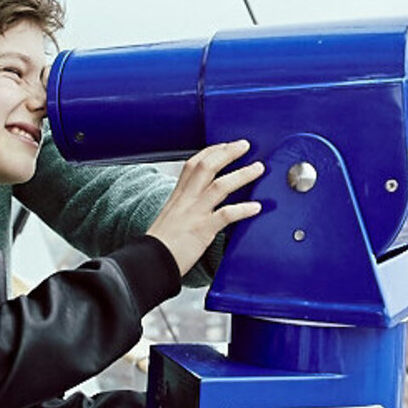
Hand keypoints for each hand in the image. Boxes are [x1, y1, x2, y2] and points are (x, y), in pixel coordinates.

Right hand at [145, 140, 263, 274]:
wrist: (149, 262)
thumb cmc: (161, 243)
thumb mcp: (171, 216)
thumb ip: (186, 205)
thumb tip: (202, 201)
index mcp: (178, 195)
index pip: (194, 163)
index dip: (211, 151)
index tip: (226, 145)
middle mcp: (187, 199)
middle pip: (207, 167)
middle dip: (227, 153)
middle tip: (245, 145)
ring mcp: (195, 213)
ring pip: (220, 186)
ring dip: (242, 175)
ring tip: (258, 168)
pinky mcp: (202, 230)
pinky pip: (226, 215)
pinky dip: (243, 209)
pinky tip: (256, 207)